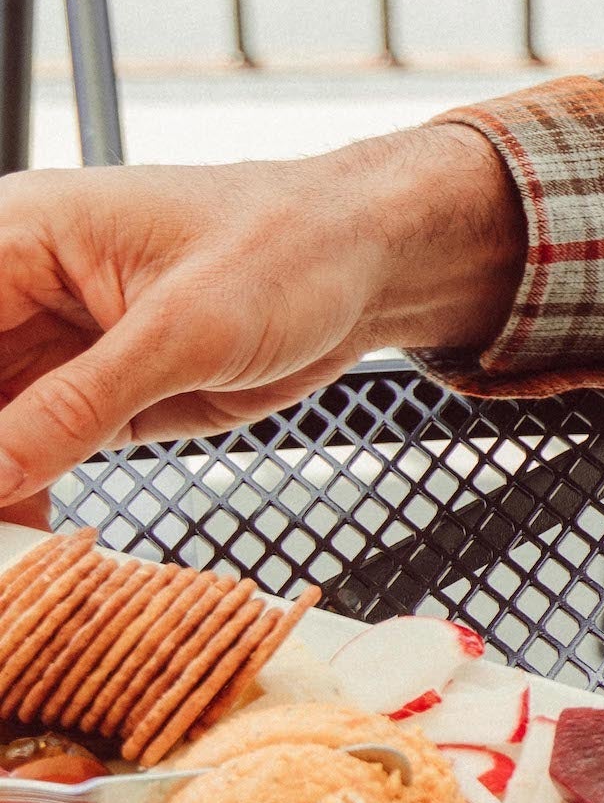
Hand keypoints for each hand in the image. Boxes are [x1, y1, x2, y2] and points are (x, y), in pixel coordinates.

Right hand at [0, 126, 525, 502]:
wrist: (369, 261)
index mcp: (14, 236)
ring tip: (12, 566)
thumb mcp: (186, 329)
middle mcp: (12, 290)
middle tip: (3, 546)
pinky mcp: (86, 393)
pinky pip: (26, 451)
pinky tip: (25, 547)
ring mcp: (45, 346)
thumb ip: (81, 403)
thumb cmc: (292, 248)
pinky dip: (20, 498)